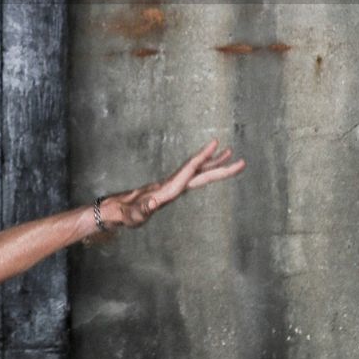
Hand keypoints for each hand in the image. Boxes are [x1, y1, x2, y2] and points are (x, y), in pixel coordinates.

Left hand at [102, 137, 246, 229]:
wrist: (118, 210)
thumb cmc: (126, 214)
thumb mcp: (134, 214)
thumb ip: (142, 209)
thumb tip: (151, 204)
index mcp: (168, 188)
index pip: (189, 170)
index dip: (203, 157)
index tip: (216, 143)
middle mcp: (172, 184)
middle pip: (199, 171)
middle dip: (219, 165)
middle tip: (240, 160)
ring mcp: (172, 185)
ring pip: (197, 172)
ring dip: (213, 164)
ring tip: (230, 154)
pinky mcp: (171, 189)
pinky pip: (192, 178)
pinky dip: (203, 172)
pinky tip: (209, 170)